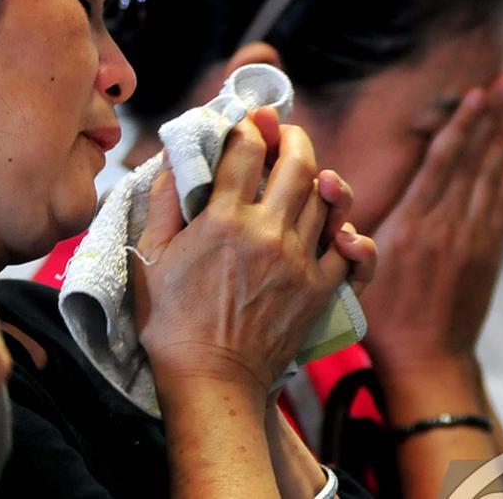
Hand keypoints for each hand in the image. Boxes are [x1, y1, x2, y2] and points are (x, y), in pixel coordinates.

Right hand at [133, 109, 374, 398]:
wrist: (211, 379)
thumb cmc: (170, 322)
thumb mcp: (149, 257)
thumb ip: (162, 202)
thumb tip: (172, 159)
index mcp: (224, 219)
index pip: (246, 150)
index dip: (247, 127)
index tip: (245, 122)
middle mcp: (268, 232)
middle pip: (298, 163)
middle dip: (292, 137)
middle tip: (283, 132)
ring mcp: (301, 261)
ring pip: (327, 199)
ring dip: (320, 175)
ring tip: (308, 169)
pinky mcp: (321, 289)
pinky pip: (353, 249)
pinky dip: (350, 231)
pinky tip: (337, 224)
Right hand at [362, 76, 502, 377]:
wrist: (423, 359)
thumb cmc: (380, 318)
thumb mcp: (352, 269)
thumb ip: (347, 226)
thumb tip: (327, 188)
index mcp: (412, 226)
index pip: (442, 164)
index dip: (461, 126)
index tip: (475, 94)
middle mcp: (447, 228)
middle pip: (475, 162)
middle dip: (493, 118)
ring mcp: (473, 241)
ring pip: (495, 177)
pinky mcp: (488, 254)